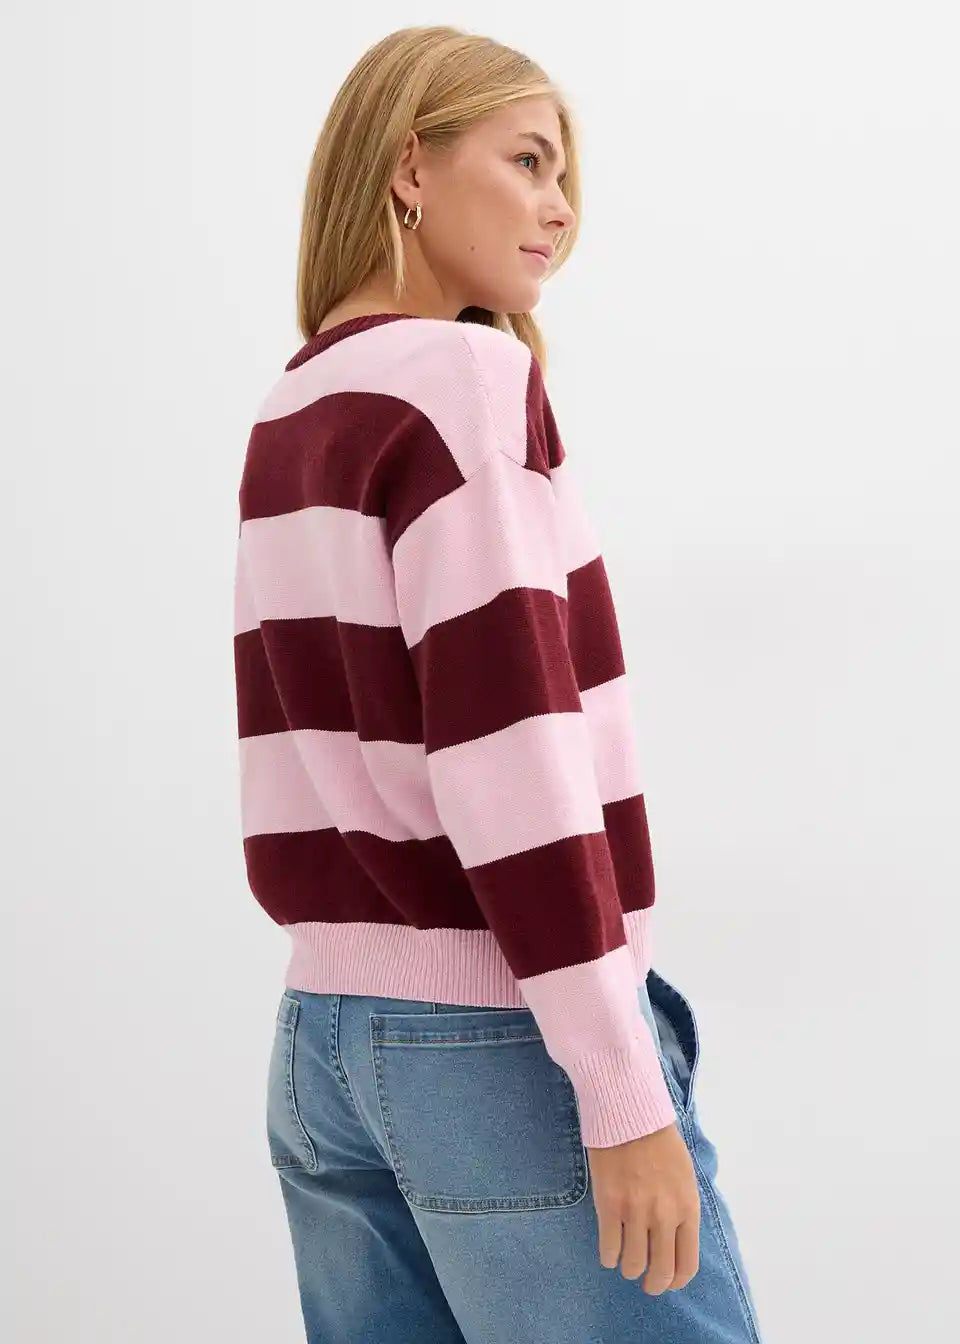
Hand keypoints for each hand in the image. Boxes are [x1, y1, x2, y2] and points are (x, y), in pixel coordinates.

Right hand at [586, 1122, 700, 1291]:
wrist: (630, 1114)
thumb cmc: (660, 1143)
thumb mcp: (685, 1177)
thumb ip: (683, 1210)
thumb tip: (677, 1241)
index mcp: (687, 1209)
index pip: (686, 1265)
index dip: (675, 1281)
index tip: (667, 1280)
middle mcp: (664, 1216)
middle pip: (660, 1272)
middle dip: (652, 1284)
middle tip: (645, 1280)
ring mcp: (636, 1212)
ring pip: (633, 1265)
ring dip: (629, 1268)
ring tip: (625, 1260)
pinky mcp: (609, 1205)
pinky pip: (608, 1248)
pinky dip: (608, 1256)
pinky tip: (609, 1250)